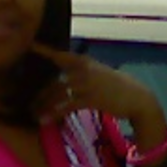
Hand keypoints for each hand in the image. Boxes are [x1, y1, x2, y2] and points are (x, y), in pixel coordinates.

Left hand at [31, 43, 162, 124]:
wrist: (138, 98)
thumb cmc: (118, 87)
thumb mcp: (99, 74)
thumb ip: (81, 73)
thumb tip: (64, 79)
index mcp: (85, 62)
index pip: (60, 55)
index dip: (44, 51)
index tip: (30, 46)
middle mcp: (83, 70)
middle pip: (53, 80)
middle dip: (39, 94)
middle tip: (29, 103)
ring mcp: (86, 83)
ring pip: (56, 93)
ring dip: (43, 105)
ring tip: (34, 114)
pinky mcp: (89, 98)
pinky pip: (65, 106)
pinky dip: (53, 114)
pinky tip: (45, 120)